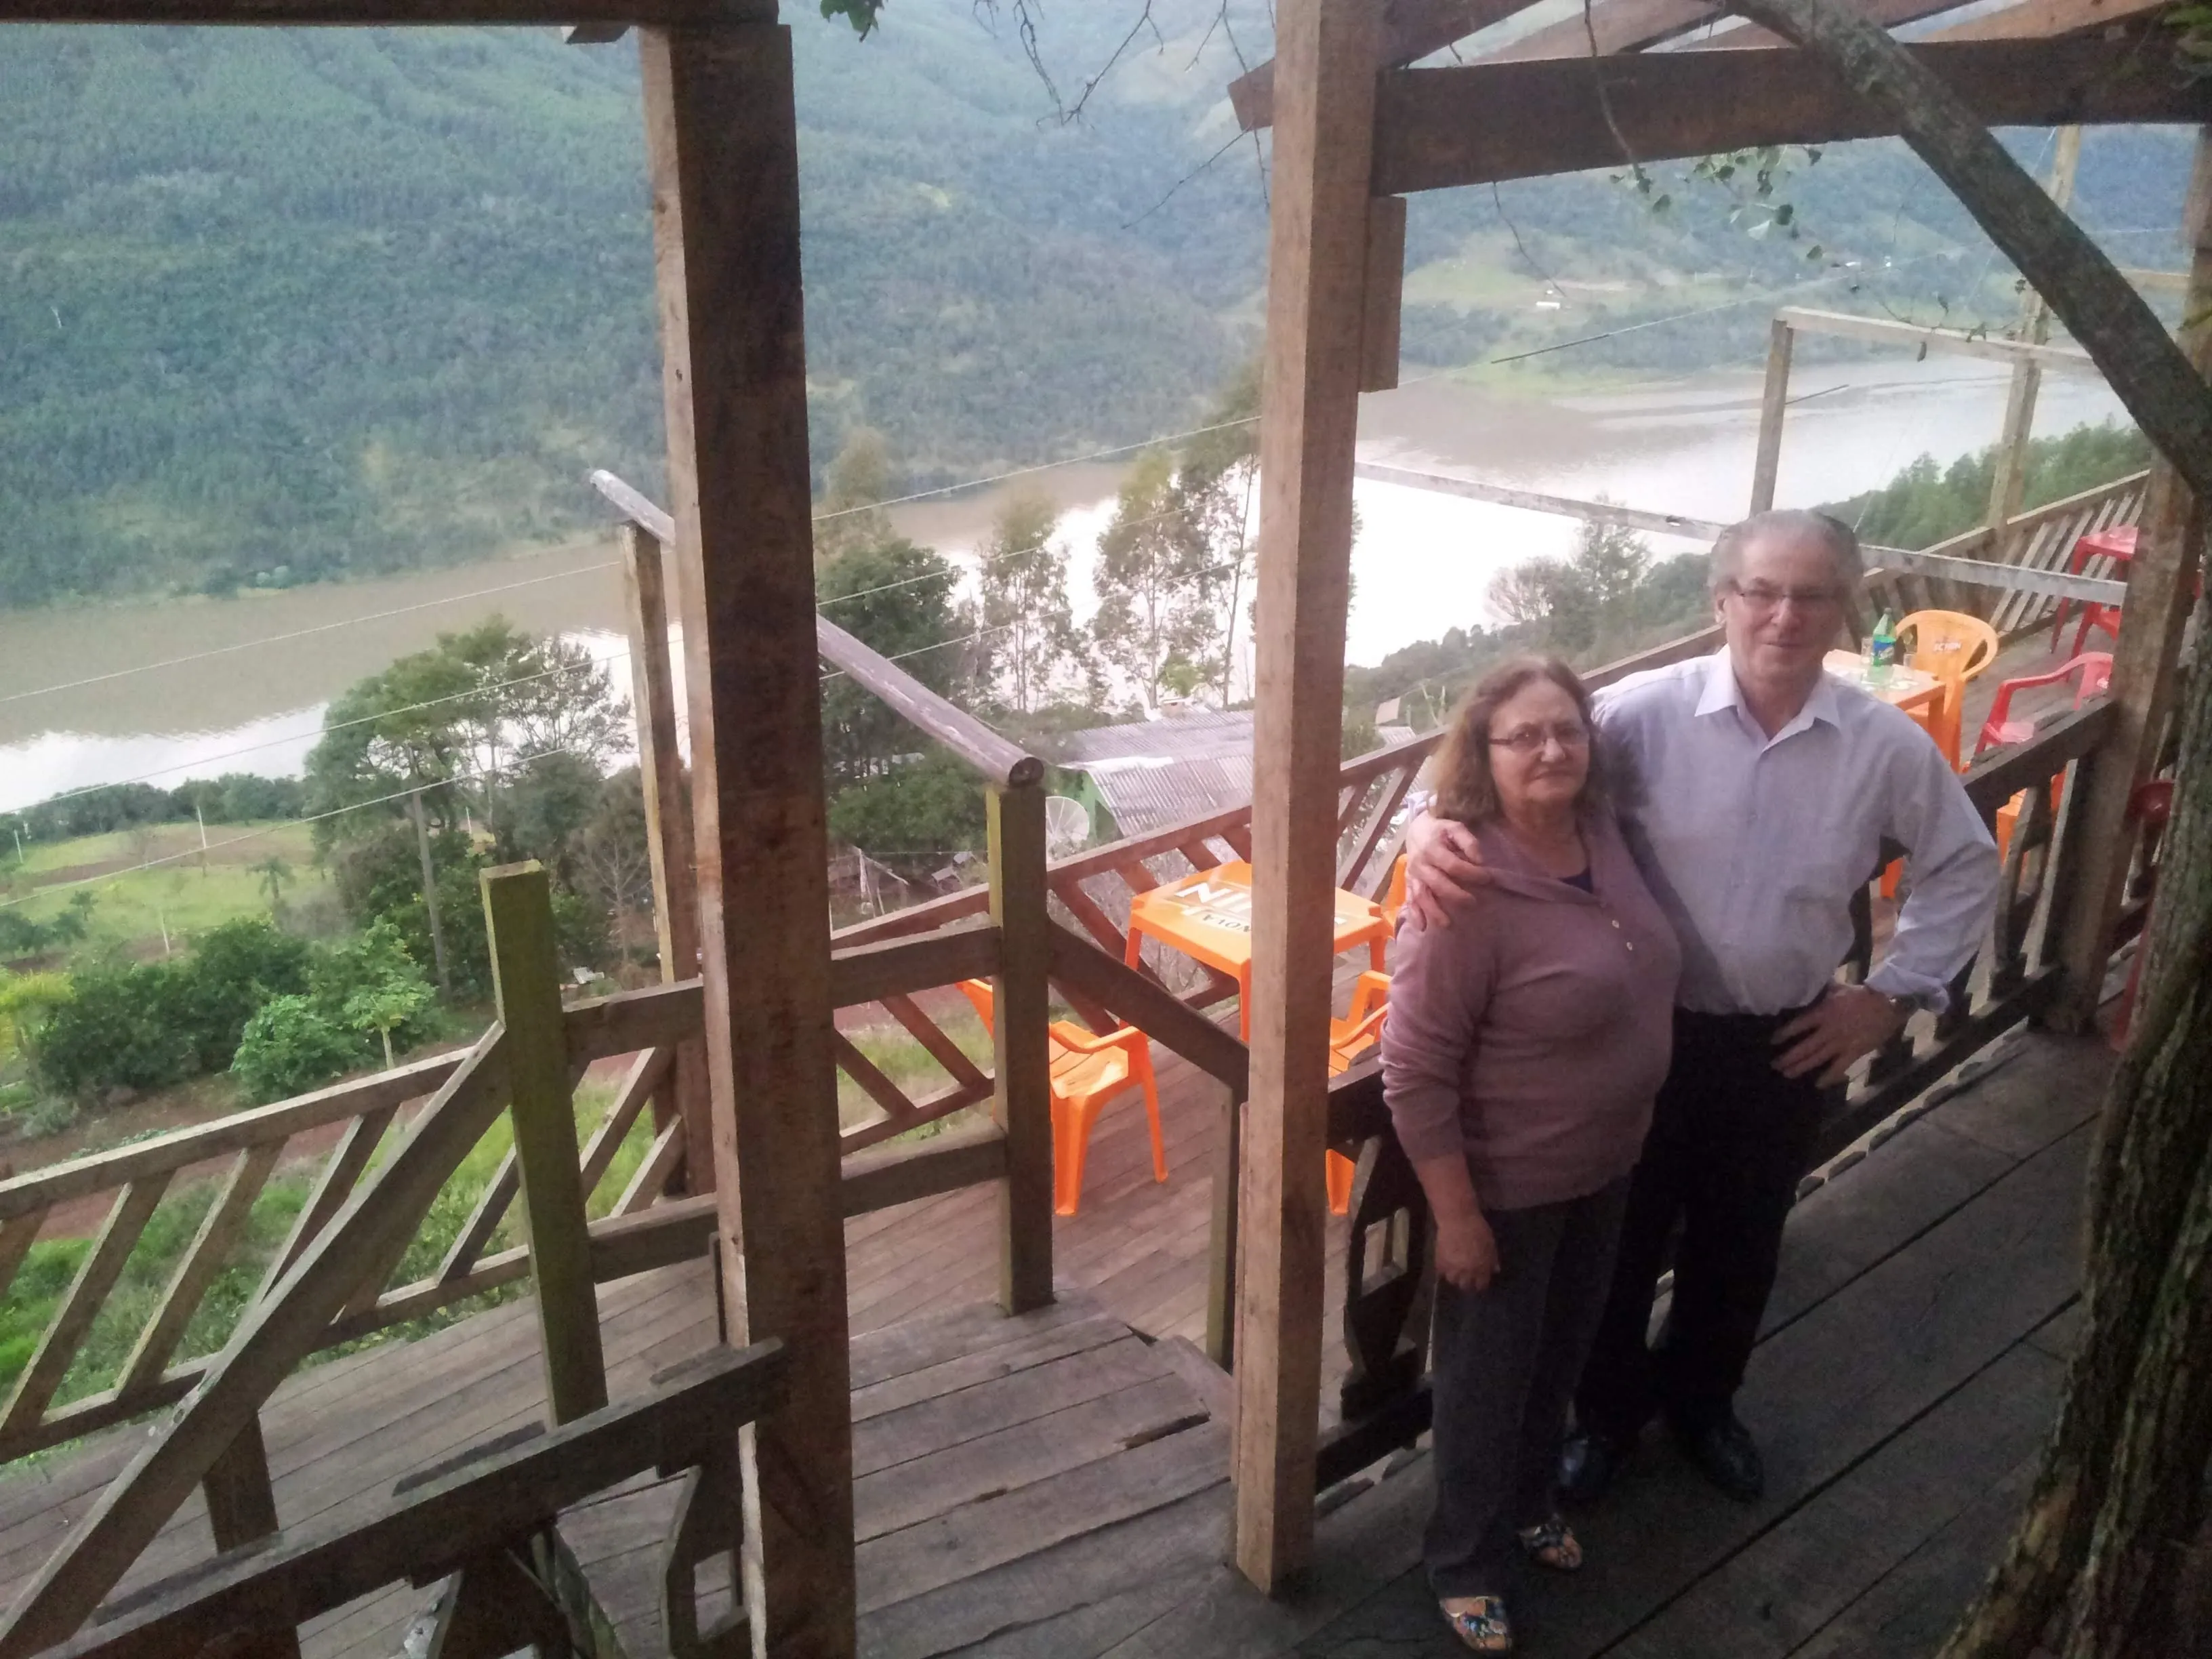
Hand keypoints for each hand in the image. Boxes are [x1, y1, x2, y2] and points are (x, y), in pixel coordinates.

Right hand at [1405, 813, 1490, 930]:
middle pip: (1437, 883)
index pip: (1453, 865)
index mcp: (1432, 849)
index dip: (1472, 873)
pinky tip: (1422, 928)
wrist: (1415, 830)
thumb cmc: (1439, 830)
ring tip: (1446, 924)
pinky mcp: (1408, 883)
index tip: (1488, 879)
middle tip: (1473, 903)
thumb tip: (1480, 860)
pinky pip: (1410, 900)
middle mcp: (1420, 864)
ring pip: (1421, 895)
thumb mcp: (1455, 827)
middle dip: (1456, 895)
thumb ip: (1468, 841)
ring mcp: (1413, 875)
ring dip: (1433, 911)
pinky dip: (1414, 915)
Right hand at [1435, 1209, 1500, 1291]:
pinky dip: (1443, 1269)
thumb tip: (1495, 1270)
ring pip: (1452, 1280)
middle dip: (1467, 1283)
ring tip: (1454, 1271)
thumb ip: (1492, 1259)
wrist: (1458, 1219)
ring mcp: (1452, 1268)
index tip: (1478, 1281)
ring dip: (1454, 1277)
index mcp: (1481, 1268)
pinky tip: (1445, 1264)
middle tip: (1466, 1277)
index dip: (1480, 1284)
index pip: (1481, 1285)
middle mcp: (1467, 1272)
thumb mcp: (1490, 1244)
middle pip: (1465, 1286)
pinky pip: (1441, 1272)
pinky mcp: (1440, 1261)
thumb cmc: (1477, 1228)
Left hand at [1773, 986, 1908, 1084]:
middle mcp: (1829, 1030)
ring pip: (1818, 1058)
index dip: (1785, 1033)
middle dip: (1788, 1057)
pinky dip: (1829, 1077)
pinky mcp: (1854, 1052)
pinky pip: (1839, 1067)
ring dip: (1801, 1067)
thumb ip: (1821, 990)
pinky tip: (1818, 1084)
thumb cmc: (1861, 995)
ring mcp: (1841, 1043)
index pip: (1799, 1025)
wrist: (1887, 1004)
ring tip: (1787, 1074)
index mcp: (1824, 1013)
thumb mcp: (1838, 988)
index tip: (1773, 1041)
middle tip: (1775, 1065)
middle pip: (1805, 1046)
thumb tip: (1806, 983)